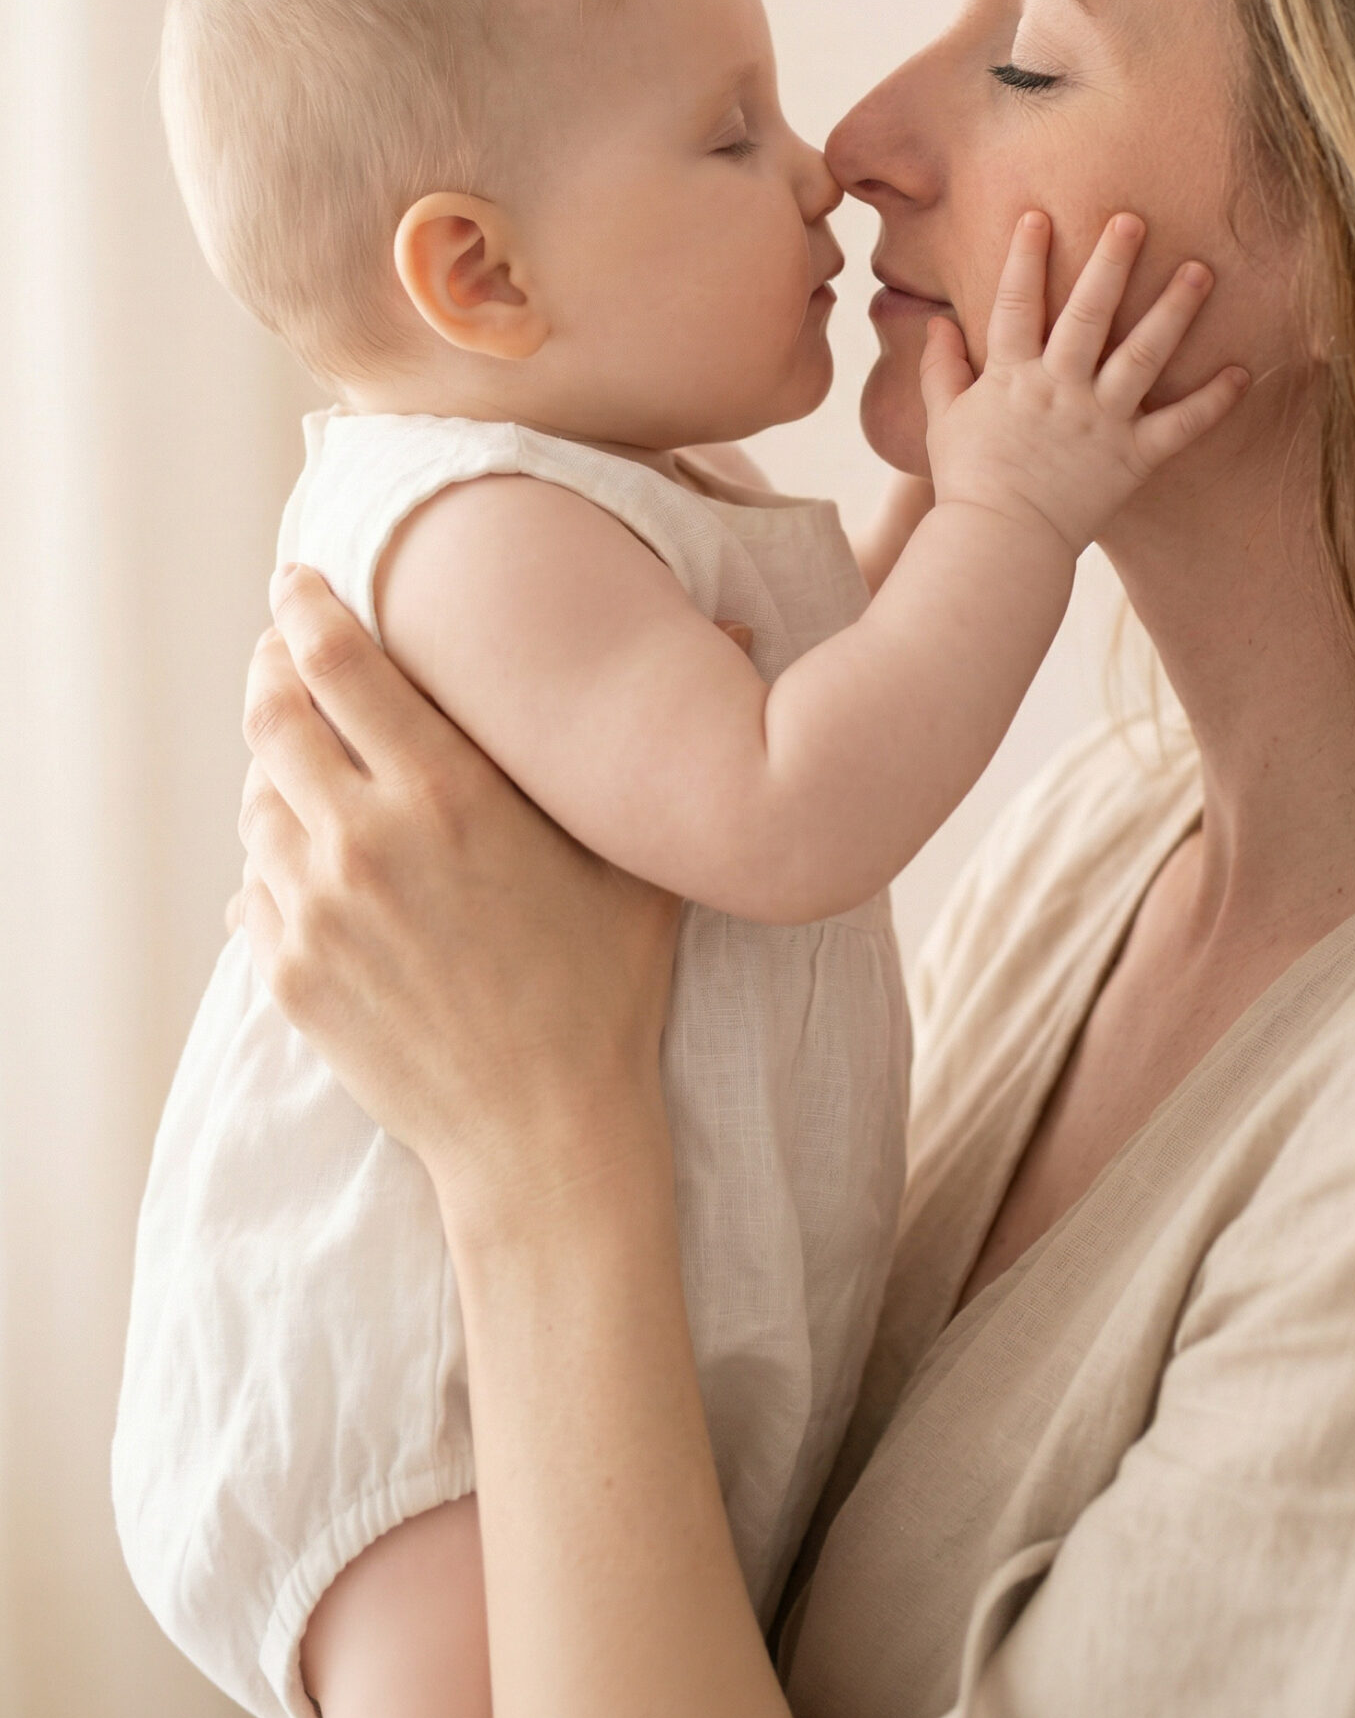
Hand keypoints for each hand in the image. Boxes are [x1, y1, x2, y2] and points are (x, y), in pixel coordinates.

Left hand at [238, 568, 680, 1233]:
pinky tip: (319, 866)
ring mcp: (313, 909)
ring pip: (256, 799)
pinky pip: (252, 884)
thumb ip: (648, 741)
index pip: (338, 661)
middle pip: (271, 714)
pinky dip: (276, 860)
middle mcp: (364, 839)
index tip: (297, 583)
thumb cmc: (604, 991)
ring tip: (317, 769)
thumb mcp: (636, 860)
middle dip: (271, 670)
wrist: (542, 1134)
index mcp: (447, 792)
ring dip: (277, 771)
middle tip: (285, 654)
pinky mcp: (286, 971)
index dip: (305, 609)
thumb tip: (740, 621)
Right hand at [918, 212, 1249, 554]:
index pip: (1016, 304)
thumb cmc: (968, 484)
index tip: (1038, 216)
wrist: (1000, 545)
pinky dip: (1214, 401)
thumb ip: (940, 369)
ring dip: (1173, 310)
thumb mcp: (944, 421)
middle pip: (1088, 313)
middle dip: (1111, 263)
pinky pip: (1180, 426)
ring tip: (1201, 270)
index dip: (1024, 258)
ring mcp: (1100, 421)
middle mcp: (1059, 389)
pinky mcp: (1132, 457)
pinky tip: (1243, 371)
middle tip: (1133, 219)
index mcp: (1011, 377)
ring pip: (1142, 354)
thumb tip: (938, 323)